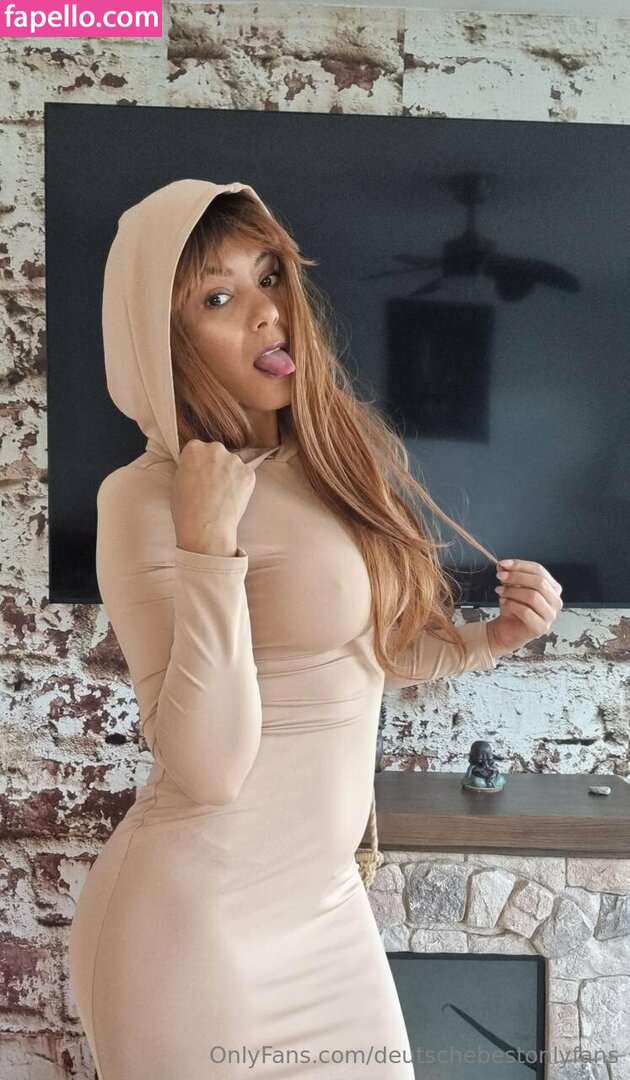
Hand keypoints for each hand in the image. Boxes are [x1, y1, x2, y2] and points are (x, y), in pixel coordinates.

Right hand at [171, 439, 255, 556]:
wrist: (206, 528)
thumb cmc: (186, 509)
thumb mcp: (177, 481)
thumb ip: (188, 466)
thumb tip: (196, 466)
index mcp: (194, 448)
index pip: (197, 448)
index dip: (198, 463)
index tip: (198, 474)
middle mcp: (216, 449)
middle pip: (216, 453)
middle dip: (215, 465)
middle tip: (211, 485)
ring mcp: (235, 461)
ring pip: (232, 464)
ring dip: (229, 474)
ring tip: (221, 494)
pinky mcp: (249, 473)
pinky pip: (245, 475)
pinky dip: (240, 484)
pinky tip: (231, 497)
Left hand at [487, 558, 562, 656]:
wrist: (506, 630)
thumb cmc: (512, 607)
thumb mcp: (512, 587)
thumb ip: (511, 575)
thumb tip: (503, 565)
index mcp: (553, 588)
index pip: (539, 570)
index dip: (520, 565)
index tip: (502, 564)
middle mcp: (556, 601)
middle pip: (539, 582)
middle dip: (516, 577)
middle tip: (500, 576)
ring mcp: (550, 616)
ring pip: (533, 596)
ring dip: (513, 591)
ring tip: (499, 591)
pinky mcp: (541, 628)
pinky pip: (526, 612)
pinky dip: (511, 604)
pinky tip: (503, 602)